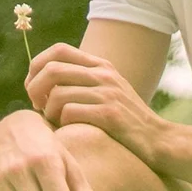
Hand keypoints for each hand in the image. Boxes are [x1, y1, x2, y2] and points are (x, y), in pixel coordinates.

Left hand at [24, 42, 167, 163]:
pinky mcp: (109, 114)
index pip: (58, 50)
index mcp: (101, 65)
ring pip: (57, 94)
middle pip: (52, 69)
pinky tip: (69, 130)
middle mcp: (104, 74)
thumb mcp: (108, 91)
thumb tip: (43, 81)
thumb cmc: (126, 122)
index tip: (33, 86)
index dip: (37, 65)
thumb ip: (83, 82)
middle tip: (36, 106)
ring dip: (48, 112)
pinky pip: (69, 112)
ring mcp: (108, 93)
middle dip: (35, 88)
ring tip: (55, 122)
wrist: (159, 140)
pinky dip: (61, 123)